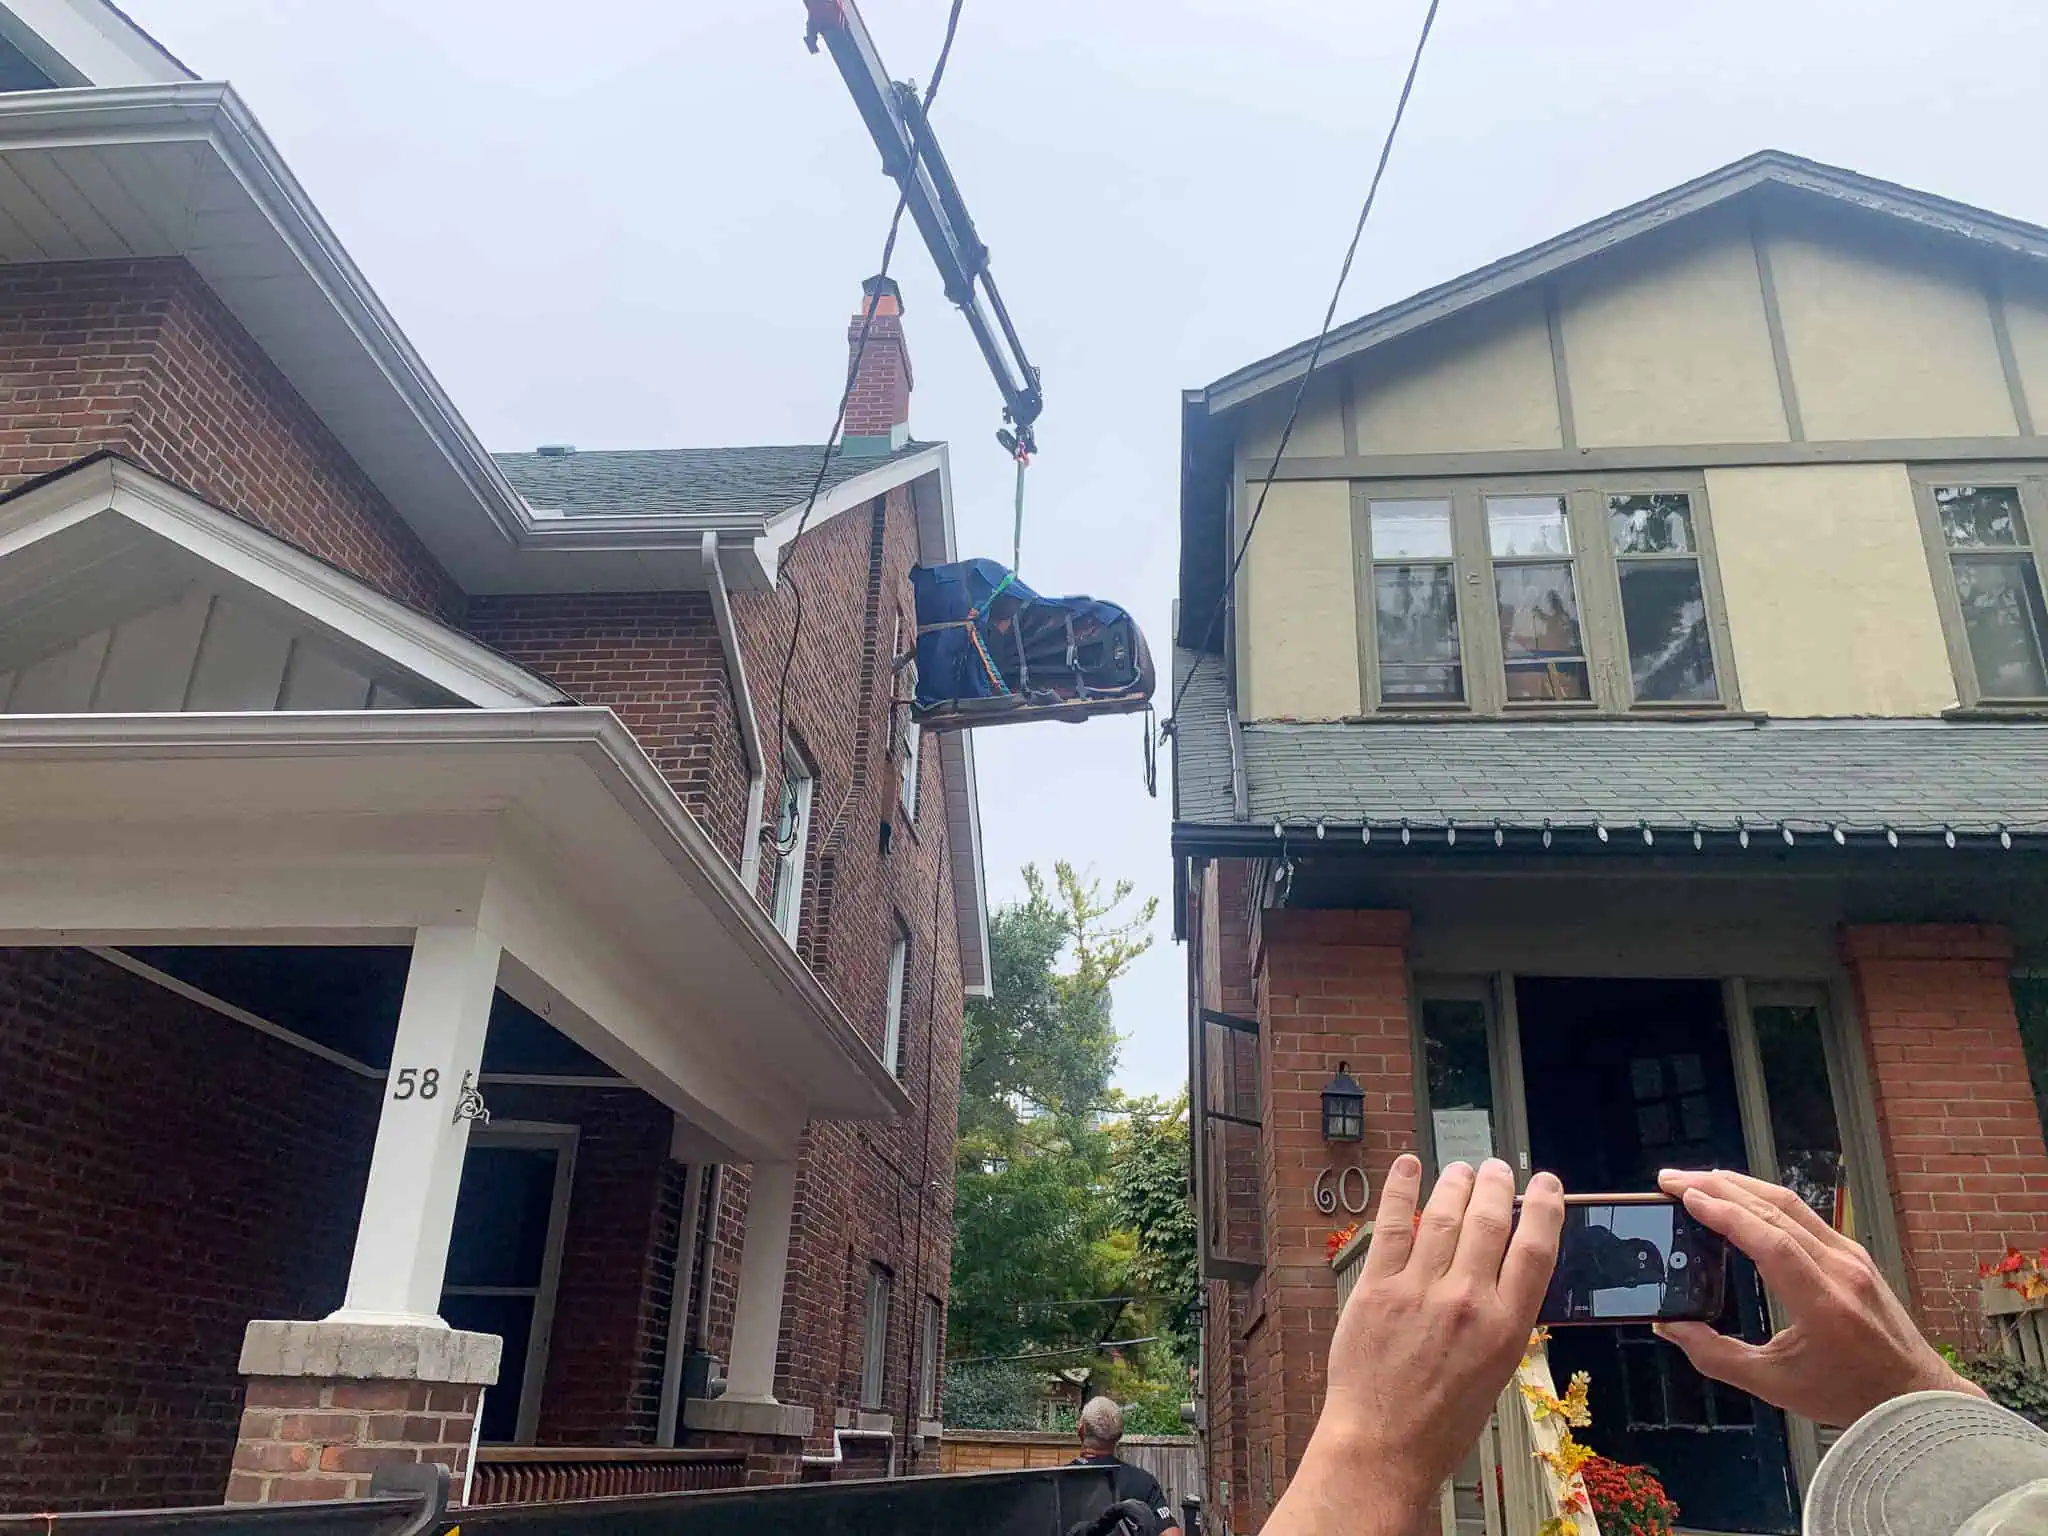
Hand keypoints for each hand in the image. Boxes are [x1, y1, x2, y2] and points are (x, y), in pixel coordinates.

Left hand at [1270, 1155, 1563, 1535]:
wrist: (1383, 1446)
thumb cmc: (1443, 1421)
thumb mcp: (1497, 1372)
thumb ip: (1501, 1318)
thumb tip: (1503, 1269)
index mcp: (1506, 1326)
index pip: (1536, 1248)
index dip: (1545, 1207)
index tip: (1547, 1185)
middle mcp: (1467, 1301)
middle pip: (1490, 1220)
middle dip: (1497, 1185)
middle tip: (1498, 1169)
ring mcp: (1419, 1290)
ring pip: (1444, 1214)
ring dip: (1456, 1182)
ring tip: (1462, 1168)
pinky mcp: (1377, 1287)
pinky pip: (1393, 1226)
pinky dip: (1401, 1190)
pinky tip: (1408, 1167)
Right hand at [1654, 1168, 1982, 1426]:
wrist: (1916, 1394)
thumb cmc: (1849, 1394)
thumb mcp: (1774, 1384)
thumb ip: (1716, 1355)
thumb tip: (1668, 1326)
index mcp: (1823, 1304)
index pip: (1770, 1241)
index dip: (1725, 1214)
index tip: (1685, 1197)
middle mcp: (1841, 1269)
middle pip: (1775, 1209)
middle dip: (1719, 1187)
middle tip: (1673, 1180)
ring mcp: (1851, 1256)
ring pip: (1791, 1204)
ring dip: (1740, 1185)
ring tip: (1698, 1181)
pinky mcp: (1854, 1254)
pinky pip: (1804, 1214)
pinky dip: (1764, 1199)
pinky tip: (1741, 1199)